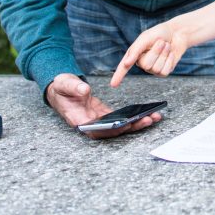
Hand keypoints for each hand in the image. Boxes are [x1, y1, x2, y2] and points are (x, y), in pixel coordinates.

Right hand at [46, 73, 160, 138]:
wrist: (60, 88)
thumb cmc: (61, 87)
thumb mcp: (64, 84)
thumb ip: (74, 87)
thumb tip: (85, 90)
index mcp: (78, 119)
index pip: (96, 130)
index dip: (111, 129)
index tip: (126, 125)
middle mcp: (90, 124)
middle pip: (112, 130)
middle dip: (131, 126)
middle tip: (148, 120)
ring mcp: (98, 120)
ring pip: (119, 125)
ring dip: (136, 123)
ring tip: (154, 116)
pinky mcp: (104, 114)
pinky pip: (120, 118)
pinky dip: (133, 116)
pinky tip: (147, 112)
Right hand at [110, 22, 189, 86]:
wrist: (177, 33)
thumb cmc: (159, 33)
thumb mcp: (145, 38)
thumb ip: (135, 50)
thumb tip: (125, 63)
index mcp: (134, 55)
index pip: (124, 67)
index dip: (118, 76)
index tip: (113, 85)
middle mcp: (143, 63)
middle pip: (146, 65)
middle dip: (156, 51)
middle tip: (161, 42)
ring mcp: (153, 69)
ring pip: (156, 68)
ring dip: (164, 54)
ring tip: (166, 46)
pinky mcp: (164, 71)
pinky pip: (165, 71)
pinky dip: (169, 60)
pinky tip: (170, 53)